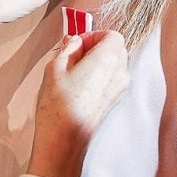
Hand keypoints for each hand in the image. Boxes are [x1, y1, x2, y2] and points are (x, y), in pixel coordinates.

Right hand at [30, 30, 129, 176]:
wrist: (66, 140)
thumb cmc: (59, 105)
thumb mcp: (55, 67)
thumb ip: (68, 48)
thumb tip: (75, 41)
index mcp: (108, 59)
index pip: (112, 35)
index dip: (94, 35)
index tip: (78, 42)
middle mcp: (120, 72)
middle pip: (116, 49)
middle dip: (97, 47)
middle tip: (74, 54)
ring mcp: (120, 89)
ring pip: (115, 64)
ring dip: (99, 61)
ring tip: (74, 71)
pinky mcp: (115, 101)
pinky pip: (112, 79)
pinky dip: (101, 75)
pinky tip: (80, 85)